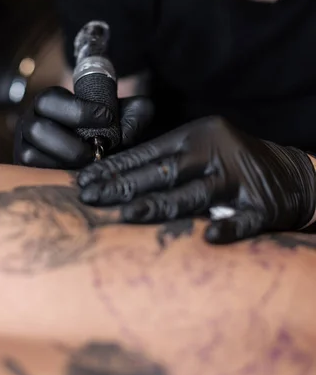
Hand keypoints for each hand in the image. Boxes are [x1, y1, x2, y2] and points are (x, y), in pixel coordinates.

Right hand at [14, 86, 153, 169]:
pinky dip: (58, 174)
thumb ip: (135, 113)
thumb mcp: (124, 115)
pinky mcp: (27, 169)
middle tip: (97, 149)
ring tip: (90, 162)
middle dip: (72, 143)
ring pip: (32, 155)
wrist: (96, 149)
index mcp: (50, 102)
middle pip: (38, 129)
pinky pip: (35, 174)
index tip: (108, 119)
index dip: (80, 111)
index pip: (51, 100)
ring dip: (65, 160)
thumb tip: (128, 132)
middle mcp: (31, 122)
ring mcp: (25, 146)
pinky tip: (80, 173)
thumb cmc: (107, 128)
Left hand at [78, 116, 315, 243]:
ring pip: (195, 195)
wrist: (289, 173)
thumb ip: (165, 159)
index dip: (117, 167)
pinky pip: (242, 221)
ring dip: (160, 206)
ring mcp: (239, 180)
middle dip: (124, 186)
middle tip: (91, 197)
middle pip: (166, 171)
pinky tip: (208, 238)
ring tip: (126, 216)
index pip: (149, 153)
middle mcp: (216, 154)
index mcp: (197, 136)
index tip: (86, 179)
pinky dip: (226, 229)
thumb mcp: (199, 148)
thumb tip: (114, 176)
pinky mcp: (262, 206)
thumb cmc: (230, 161)